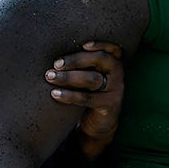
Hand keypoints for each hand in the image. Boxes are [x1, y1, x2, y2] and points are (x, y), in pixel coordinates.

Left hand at [45, 41, 124, 158]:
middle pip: (100, 59)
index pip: (112, 48)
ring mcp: (116, 90)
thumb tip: (56, 56)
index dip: (100, 44)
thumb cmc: (89, 93)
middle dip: (76, 60)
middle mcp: (118, 74)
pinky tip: (55, 93)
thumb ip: (82, 65)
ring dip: (69, 77)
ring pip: (92, 79)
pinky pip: (88, 98)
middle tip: (56, 64)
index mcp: (113, 63)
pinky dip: (69, 95)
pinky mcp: (109, 105)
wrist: (99, 123)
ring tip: (50, 77)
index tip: (83, 44)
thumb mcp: (89, 76)